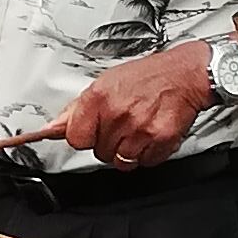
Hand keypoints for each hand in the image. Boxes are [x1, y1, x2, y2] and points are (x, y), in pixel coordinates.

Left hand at [59, 42, 213, 169]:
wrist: (185, 75)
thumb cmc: (146, 77)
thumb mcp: (105, 83)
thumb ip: (77, 109)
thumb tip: (52, 128)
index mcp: (99, 97)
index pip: (75, 138)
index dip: (83, 137)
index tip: (91, 132)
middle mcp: (118, 114)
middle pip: (99, 152)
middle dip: (108, 142)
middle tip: (121, 124)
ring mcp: (139, 129)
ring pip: (121, 161)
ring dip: (127, 151)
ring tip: (136, 130)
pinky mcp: (161, 140)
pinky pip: (145, 162)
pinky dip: (148, 154)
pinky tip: (150, 135)